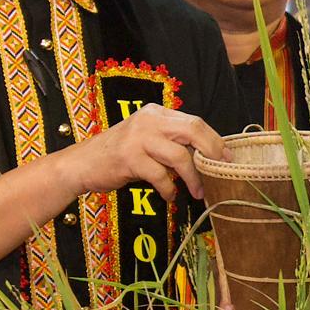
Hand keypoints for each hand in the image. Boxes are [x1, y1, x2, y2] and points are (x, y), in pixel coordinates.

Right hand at [83, 104, 218, 203]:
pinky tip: (170, 195)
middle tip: (221, 170)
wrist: (82, 164)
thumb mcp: (146, 139)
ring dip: (193, 177)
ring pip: (180, 156)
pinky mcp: (129, 158)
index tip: (227, 158)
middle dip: (212, 152)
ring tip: (197, 191)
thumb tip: (207, 156)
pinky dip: (168, 189)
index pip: (195, 121)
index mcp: (156, 113)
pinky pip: (160, 175)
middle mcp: (148, 120)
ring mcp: (138, 138)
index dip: (215, 140)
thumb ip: (171, 141)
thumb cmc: (119, 155)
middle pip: (193, 130)